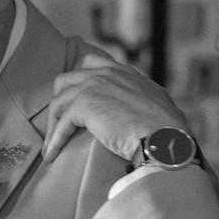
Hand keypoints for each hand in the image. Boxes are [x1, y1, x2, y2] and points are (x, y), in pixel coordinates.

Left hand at [43, 47, 193, 162]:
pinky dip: (54, 141)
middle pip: (66, 80)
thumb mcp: (158, 104)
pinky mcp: (84, 104)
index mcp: (124, 72)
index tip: (74, 100)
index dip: (80, 82)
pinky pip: (60, 124)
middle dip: (60, 101)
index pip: (93, 64)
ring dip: (53, 124)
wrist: (165, 137)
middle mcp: (106, 73)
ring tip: (52, 145)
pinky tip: (50, 155)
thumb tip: (144, 115)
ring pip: (59, 101)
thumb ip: (144, 101)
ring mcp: (93, 85)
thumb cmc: (168, 129)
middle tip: (60, 123)